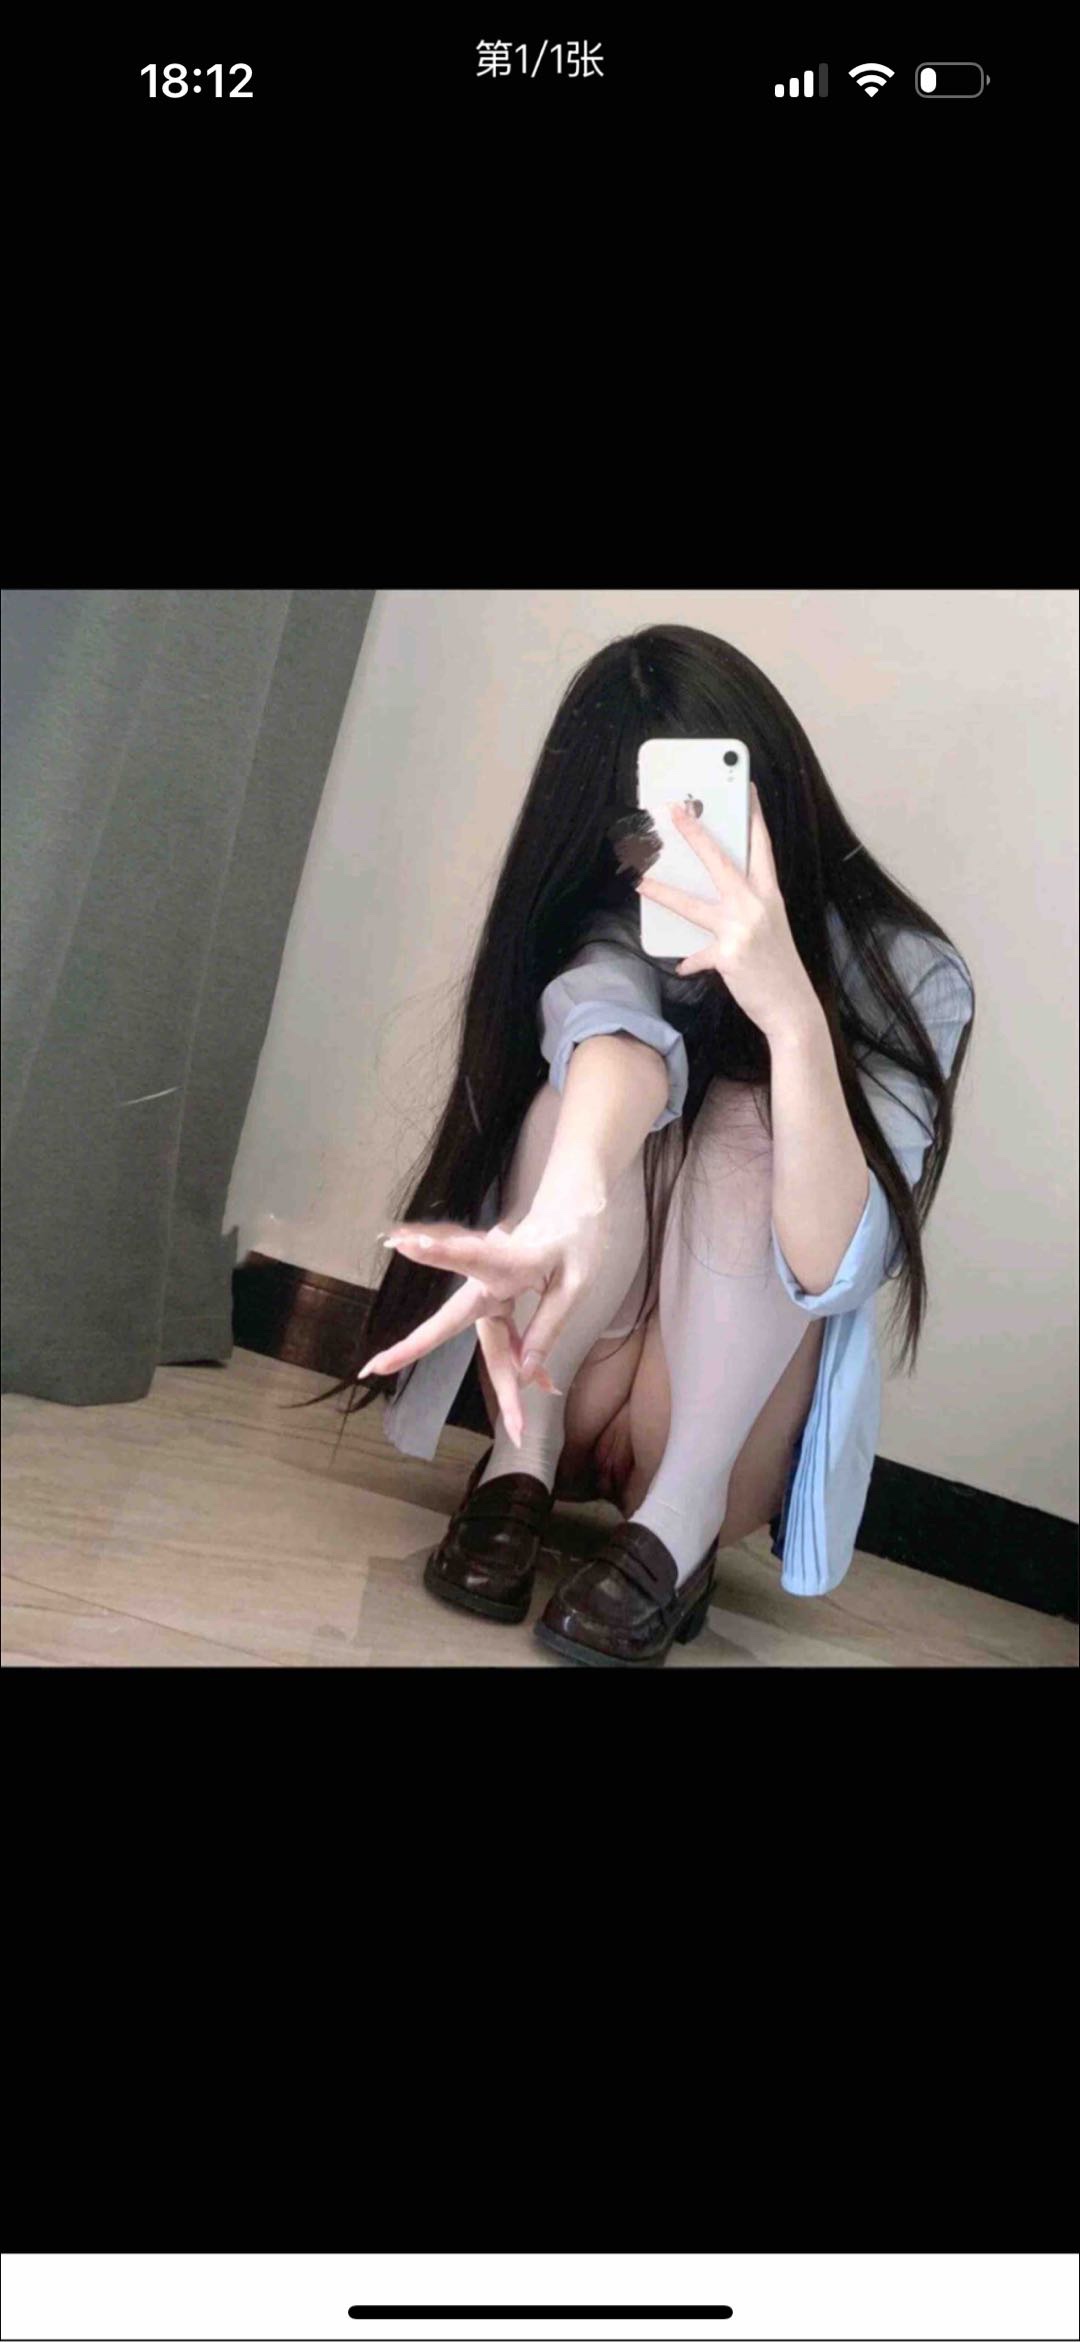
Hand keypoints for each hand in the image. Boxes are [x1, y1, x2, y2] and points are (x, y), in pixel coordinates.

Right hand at [357, 1198, 612, 1446]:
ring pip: (488, 1344)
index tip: (405, 1241)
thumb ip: (547, 1326)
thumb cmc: (577, 1240)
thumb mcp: (575, 1283)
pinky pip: (506, 1338)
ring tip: (518, 1428)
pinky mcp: (497, 1297)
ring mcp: (488, 1291)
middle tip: (372, 1367)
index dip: (436, 1252)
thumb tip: (526, 1374)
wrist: (574, 1208)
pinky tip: (544, 1386)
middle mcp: (486, 1280)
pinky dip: (524, 1362)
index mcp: (505, 1262)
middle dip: (411, 1347)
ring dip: (503, 1383)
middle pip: (451, 1324)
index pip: (467, 1256)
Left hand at [635, 781, 817, 1039]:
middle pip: (721, 861)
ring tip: (640, 883)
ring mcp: (742, 929)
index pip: (761, 847)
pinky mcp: (729, 955)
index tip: (746, 788)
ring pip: (694, 905)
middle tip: (676, 810)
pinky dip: (690, 960)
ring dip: (664, 893)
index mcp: (770, 895)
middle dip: (697, 833)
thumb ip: (745, 909)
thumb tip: (716, 901)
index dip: (754, 816)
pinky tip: (683, 964)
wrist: (793, 1007)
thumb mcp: (770, 928)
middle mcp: (757, 905)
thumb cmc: (779, 967)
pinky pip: (698, 956)